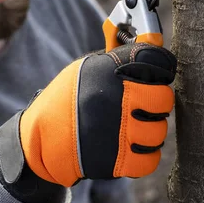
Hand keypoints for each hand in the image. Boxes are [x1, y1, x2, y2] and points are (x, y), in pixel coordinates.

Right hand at [0, 43, 175, 187]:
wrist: (40, 138)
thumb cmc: (65, 99)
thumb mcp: (86, 68)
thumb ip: (119, 58)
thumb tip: (152, 41)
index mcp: (108, 71)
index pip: (157, 60)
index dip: (162, 66)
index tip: (158, 71)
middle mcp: (116, 98)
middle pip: (163, 98)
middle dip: (157, 101)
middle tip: (145, 104)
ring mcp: (118, 131)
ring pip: (159, 131)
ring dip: (150, 130)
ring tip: (135, 127)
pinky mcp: (116, 161)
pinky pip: (150, 160)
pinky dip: (144, 156)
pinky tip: (132, 147)